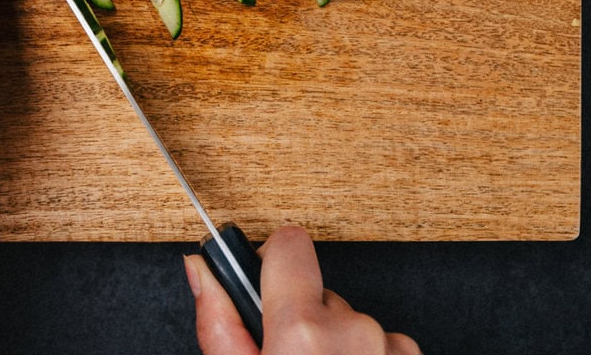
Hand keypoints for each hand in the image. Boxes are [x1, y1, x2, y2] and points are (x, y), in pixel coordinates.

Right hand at [185, 226, 420, 354]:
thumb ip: (219, 323)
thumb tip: (201, 269)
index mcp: (302, 330)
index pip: (289, 245)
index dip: (272, 264)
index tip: (267, 288)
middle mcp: (352, 330)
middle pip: (319, 294)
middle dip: (304, 321)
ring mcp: (389, 346)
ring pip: (350, 321)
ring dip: (336, 345)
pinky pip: (383, 343)